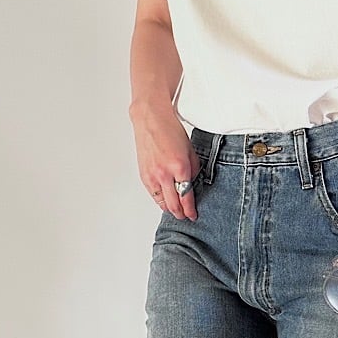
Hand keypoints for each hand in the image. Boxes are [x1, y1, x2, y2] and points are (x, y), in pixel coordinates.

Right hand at [131, 102, 198, 219]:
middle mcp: (164, 174)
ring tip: (177, 210)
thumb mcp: (190, 150)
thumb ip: (193, 170)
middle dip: (181, 214)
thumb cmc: (170, 130)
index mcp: (179, 167)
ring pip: (161, 203)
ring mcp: (152, 176)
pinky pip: (153, 195)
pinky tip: (166, 199)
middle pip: (173, 205)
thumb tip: (193, 185)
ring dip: (170, 209)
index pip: (186, 197)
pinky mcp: (143, 176)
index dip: (190, 210)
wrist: (151, 120)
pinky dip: (160, 200)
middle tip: (186, 217)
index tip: (193, 215)